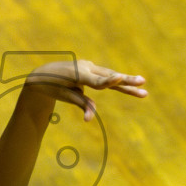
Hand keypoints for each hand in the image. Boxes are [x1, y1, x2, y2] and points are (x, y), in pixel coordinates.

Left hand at [25, 59, 146, 120]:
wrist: (43, 74)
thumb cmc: (52, 87)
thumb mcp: (64, 96)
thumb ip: (81, 104)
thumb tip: (90, 119)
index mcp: (77, 74)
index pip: (96, 81)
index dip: (108, 81)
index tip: (120, 78)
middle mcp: (85, 67)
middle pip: (108, 76)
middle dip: (126, 80)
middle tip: (142, 82)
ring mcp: (89, 66)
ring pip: (110, 75)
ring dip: (126, 82)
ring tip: (142, 87)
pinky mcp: (91, 69)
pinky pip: (105, 76)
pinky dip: (116, 81)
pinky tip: (131, 85)